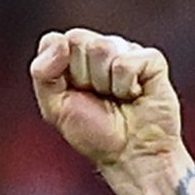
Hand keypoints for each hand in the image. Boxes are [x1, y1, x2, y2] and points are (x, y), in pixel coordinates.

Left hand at [31, 29, 181, 167]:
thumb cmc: (95, 134)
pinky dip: (126, 87)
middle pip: (77, 39)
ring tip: (116, 98)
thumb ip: (42, 73)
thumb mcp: (55, 108)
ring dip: (104, 83)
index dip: (57, 66)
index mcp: (75, 57)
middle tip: (97, 98)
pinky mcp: (151, 60)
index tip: (70, 92)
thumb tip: (61, 42)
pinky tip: (134, 96)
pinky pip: (127, 62)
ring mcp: (127, 51)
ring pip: (103, 47)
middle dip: (82, 77)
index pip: (54, 40)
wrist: (129, 155)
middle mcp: (101, 49)